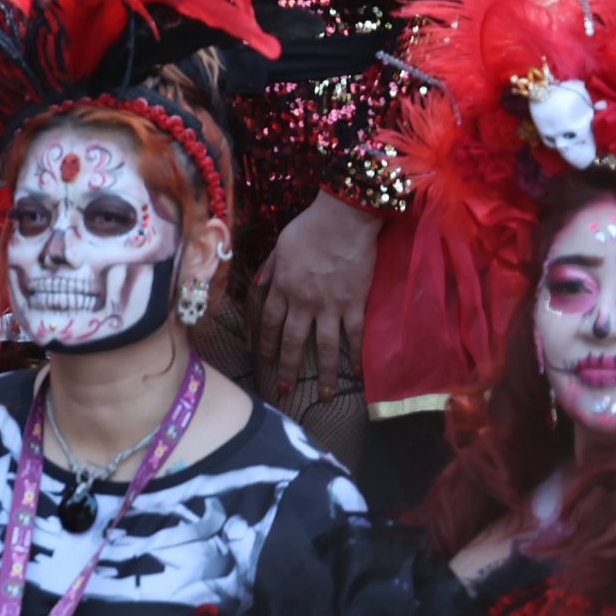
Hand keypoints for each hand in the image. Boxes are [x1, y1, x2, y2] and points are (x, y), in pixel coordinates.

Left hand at [252, 191, 378, 398]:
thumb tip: (259, 286)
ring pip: (325, 346)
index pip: (268, 322)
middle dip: (288, 368)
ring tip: (325, 396)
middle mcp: (304, 301)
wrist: (344, 219)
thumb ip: (270, 269)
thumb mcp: (280, 246)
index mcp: (282, 287)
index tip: (262, 362)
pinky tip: (356, 373)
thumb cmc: (309, 227)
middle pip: (293, 341)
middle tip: (285, 390)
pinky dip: (356, 355)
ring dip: (325, 374)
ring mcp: (331, 305)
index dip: (264, 344)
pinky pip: (355, 335)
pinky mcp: (356, 303)